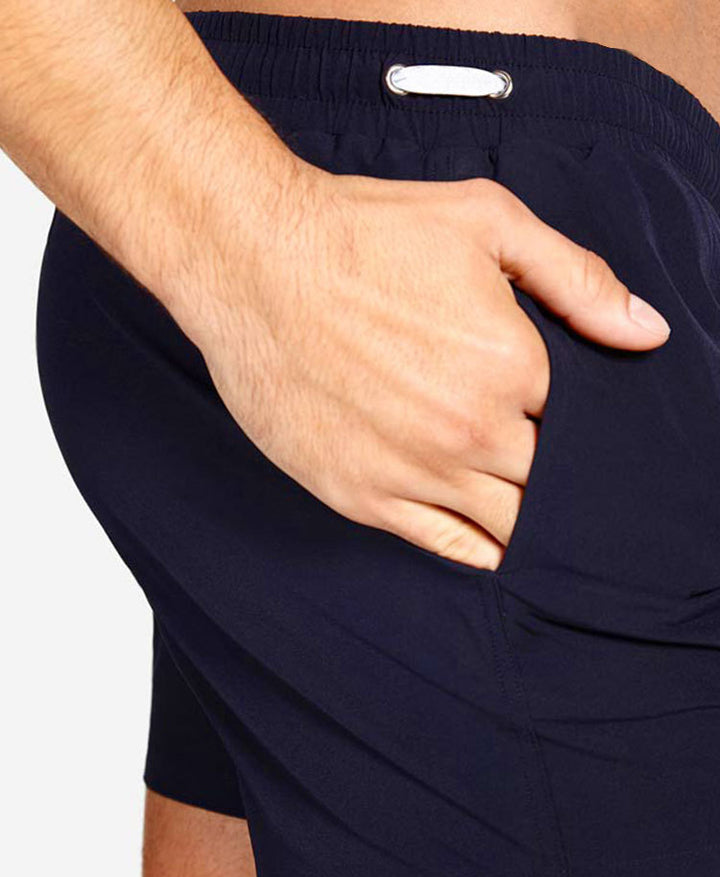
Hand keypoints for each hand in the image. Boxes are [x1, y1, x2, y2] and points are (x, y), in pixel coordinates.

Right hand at [180, 158, 669, 570]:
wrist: (250, 259)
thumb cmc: (362, 233)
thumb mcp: (486, 222)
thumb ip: (576, 280)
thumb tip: (646, 333)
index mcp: (513, 365)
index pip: (583, 427)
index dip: (582, 427)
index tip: (566, 421)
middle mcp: (469, 431)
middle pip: (550, 486)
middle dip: (558, 476)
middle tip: (545, 460)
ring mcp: (413, 472)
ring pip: (507, 526)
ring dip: (523, 516)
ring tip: (524, 499)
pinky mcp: (362, 496)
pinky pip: (446, 547)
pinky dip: (478, 548)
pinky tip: (490, 539)